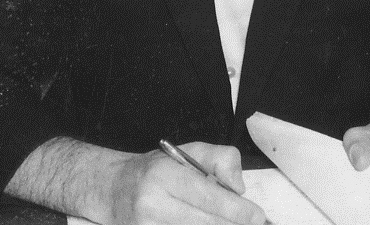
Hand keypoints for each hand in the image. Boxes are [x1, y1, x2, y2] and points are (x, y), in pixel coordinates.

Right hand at [106, 142, 266, 224]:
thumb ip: (220, 159)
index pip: (208, 196)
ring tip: (231, 223)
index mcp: (164, 176)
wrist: (112, 190)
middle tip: (253, 223)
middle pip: (204, 223)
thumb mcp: (187, 151)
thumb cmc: (155, 170)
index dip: (236, 210)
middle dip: (232, 224)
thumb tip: (238, 188)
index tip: (257, 216)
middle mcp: (152, 204)